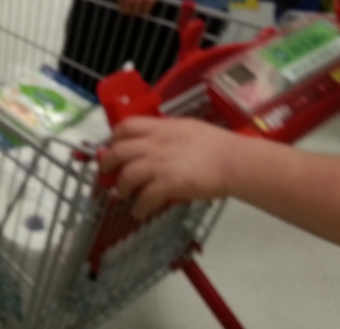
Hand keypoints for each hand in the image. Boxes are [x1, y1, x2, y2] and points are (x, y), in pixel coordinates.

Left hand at [100, 116, 236, 219]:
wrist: (233, 161)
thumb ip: (166, 133)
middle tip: (106, 173)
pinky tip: (139, 212)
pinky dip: (139, 207)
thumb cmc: (217, 144)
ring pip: (126, 175)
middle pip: (118, 150)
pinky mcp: (167, 184)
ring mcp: (159, 164)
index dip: (113, 138)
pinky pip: (144, 197)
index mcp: (160, 128)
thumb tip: (153, 141)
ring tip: (122, 195)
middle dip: (107, 163)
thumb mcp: (186, 128)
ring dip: (120, 188)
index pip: (125, 126)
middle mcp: (154, 143)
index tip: (112, 147)